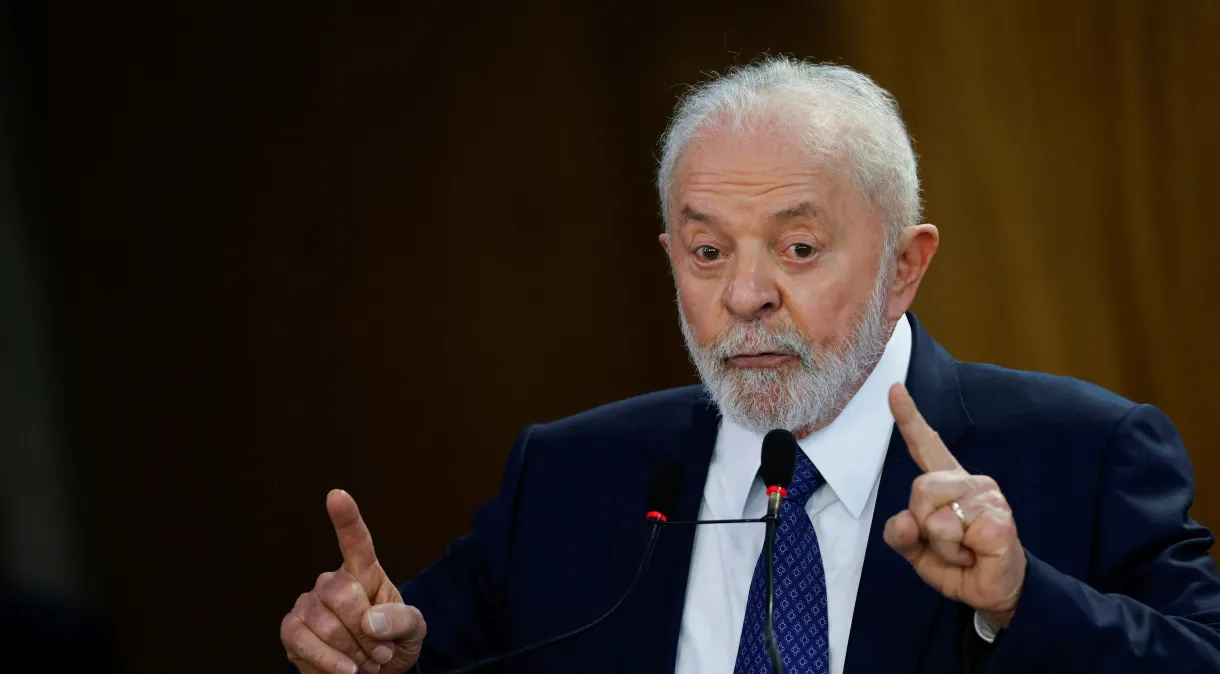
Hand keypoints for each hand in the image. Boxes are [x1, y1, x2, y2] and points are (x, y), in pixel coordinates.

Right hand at [281, 490, 426, 673]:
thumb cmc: (392, 643)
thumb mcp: (413, 630)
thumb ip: (401, 620)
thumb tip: (369, 621)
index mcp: (365, 572)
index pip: (356, 541)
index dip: (346, 518)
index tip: (337, 495)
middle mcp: (332, 581)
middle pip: (343, 594)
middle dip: (365, 632)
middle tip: (379, 653)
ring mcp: (308, 603)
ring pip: (325, 624)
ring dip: (352, 652)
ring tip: (365, 662)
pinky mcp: (291, 629)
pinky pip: (302, 642)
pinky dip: (328, 661)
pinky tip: (345, 670)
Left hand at [883, 383, 1025, 627]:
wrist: (993, 593)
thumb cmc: (958, 563)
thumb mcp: (917, 550)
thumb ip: (900, 533)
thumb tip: (904, 520)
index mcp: (948, 483)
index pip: (926, 446)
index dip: (908, 417)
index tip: (894, 388)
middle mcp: (969, 483)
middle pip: (920, 487)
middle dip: (921, 523)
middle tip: (945, 543)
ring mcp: (988, 498)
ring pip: (934, 515)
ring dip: (940, 544)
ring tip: (961, 550)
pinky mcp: (999, 520)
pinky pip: (954, 533)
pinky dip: (957, 554)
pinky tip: (976, 555)